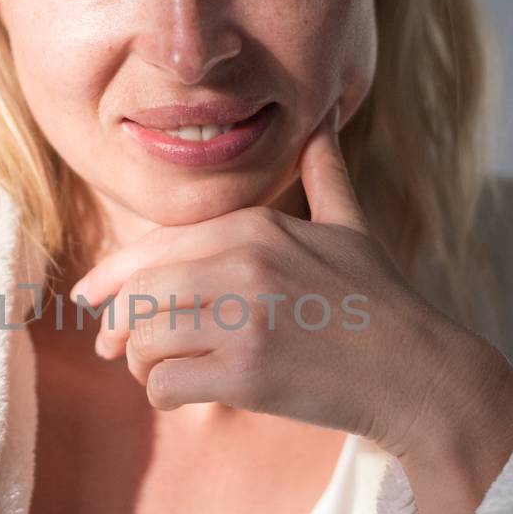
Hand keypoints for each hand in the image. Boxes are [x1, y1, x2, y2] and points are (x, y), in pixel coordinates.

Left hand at [69, 101, 468, 458]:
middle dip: (119, 327)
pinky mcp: (248, 374)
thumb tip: (327, 118)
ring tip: (164, 372)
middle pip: (138, 293)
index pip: (153, 248)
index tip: (91, 300)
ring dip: (142, 364)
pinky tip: (188, 395)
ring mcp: (245, 319)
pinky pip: (165, 384)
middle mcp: (245, 264)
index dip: (111, 277)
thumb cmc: (382, 303)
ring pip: (144, 339)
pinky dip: (165, 395)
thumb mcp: (352, 226)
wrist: (421, 372)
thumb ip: (325, 174)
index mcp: (256, 227)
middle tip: (116, 350)